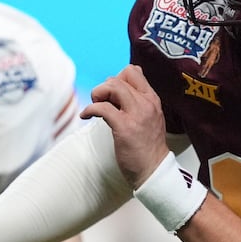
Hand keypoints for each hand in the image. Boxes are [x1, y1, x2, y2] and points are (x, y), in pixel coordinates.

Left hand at [81, 65, 170, 189]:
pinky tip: (86, 116)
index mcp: (152, 99)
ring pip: (112, 86)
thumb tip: (121, 86)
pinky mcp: (123, 127)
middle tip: (102, 102)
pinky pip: (101, 107)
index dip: (118, 78)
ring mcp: (136, 114)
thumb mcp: (151, 117)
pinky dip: (89, 109)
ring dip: (98, 94)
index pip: (133, 71)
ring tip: (96, 107)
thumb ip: (139, 101)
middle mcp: (146, 103)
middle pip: (120, 77)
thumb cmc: (148, 147)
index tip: (112, 94)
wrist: (153, 169)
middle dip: (105, 87)